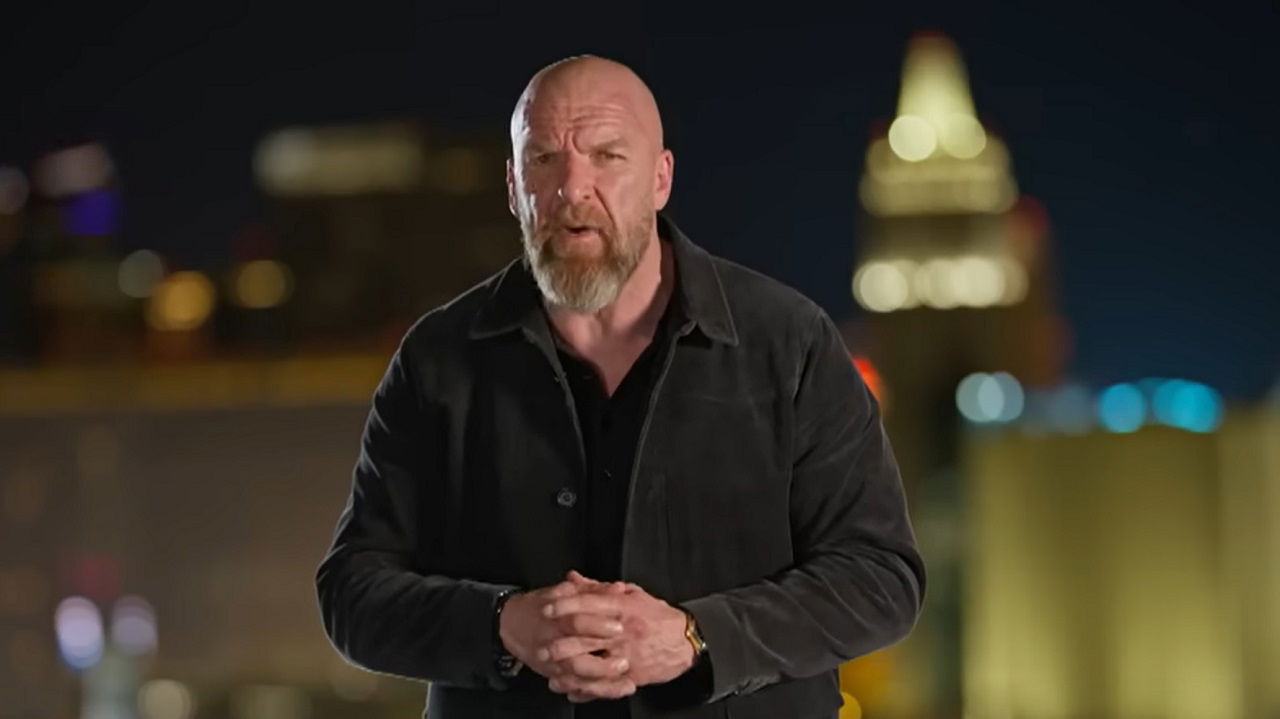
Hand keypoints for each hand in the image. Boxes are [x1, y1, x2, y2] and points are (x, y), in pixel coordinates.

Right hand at [498, 572, 633, 698]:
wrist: (511, 624)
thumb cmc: (541, 606)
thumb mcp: (564, 591)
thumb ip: (593, 590)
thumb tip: (617, 589)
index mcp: (557, 617)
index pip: (576, 621)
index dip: (598, 624)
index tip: (620, 625)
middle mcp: (554, 641)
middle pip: (577, 652)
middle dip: (603, 658)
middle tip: (625, 659)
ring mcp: (553, 661)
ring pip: (577, 674)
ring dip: (602, 679)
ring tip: (624, 678)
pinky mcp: (554, 674)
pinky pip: (574, 687)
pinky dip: (594, 691)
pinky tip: (612, 689)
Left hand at [542, 572, 695, 701]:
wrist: (686, 641)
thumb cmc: (657, 616)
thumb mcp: (632, 595)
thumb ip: (599, 588)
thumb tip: (572, 579)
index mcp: (624, 607)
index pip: (590, 603)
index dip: (566, 604)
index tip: (548, 607)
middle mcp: (624, 631)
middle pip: (586, 635)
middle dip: (561, 642)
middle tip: (543, 645)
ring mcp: (628, 655)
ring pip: (592, 663)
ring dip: (569, 668)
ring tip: (552, 670)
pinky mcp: (632, 675)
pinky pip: (604, 684)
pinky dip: (585, 689)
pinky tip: (570, 689)